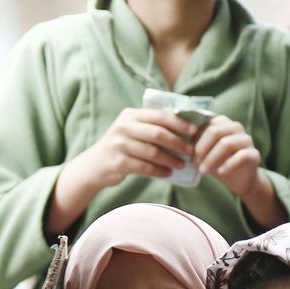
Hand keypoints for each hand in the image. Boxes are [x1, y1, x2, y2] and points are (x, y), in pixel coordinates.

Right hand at [50, 109, 198, 233]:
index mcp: (130, 115)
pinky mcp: (118, 162)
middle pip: (158, 134)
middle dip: (178, 143)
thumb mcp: (131, 129)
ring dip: (171, 159)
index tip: (195, 131)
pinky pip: (145, 167)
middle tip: (191, 151)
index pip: (160, 116)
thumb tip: (185, 128)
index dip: (180, 123)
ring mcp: (119, 145)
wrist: (95, 165)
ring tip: (181, 165)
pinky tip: (168, 173)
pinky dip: (159, 171)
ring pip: (152, 152)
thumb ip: (151, 125)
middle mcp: (123, 127)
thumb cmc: (121, 146)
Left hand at [194, 114, 263, 196]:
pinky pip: (240, 156)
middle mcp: (235, 127)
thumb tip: (179, 143)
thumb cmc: (217, 161)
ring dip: (211, 159)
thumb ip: (194, 143)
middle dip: (201, 149)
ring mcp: (246, 139)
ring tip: (203, 171)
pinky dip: (227, 165)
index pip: (205, 123)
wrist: (238, 178)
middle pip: (215, 132)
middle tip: (195, 164)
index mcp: (221, 122)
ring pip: (226, 144)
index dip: (194, 139)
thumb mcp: (203, 151)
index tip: (187, 154)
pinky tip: (220, 173)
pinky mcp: (254, 154)